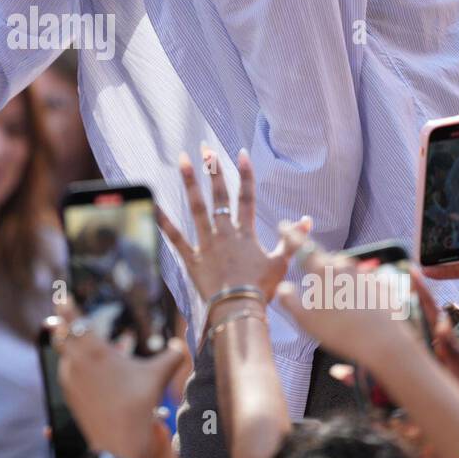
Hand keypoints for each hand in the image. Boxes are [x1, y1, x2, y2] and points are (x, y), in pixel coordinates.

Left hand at [50, 301, 185, 457]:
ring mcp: (70, 380)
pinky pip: (68, 373)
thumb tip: (182, 345)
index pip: (73, 320)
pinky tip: (91, 372)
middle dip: (63, 325)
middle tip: (64, 317)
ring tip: (87, 345)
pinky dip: (77, 367)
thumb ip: (172, 356)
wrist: (121, 442)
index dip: (66, 306)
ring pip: (65, 355)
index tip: (62, 296)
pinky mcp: (69, 396)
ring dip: (73, 347)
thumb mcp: (158, 376)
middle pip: (61, 335)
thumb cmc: (138, 404)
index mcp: (94, 350)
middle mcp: (77, 362)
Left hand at [157, 147, 299, 317]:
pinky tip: (152, 204)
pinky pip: (175, 237)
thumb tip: (306, 220)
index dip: (245, 174)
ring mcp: (206, 243)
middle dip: (213, 170)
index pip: (247, 197)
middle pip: (219, 195)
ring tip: (183, 159)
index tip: (240, 153)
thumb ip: (293, 239)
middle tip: (206, 148)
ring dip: (190, 182)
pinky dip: (163, 221)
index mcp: (246, 233)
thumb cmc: (261, 288)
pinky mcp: (191, 258)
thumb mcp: (281, 263)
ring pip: (197, 207)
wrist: (239, 309)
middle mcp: (225, 232)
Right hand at [277, 246, 421, 364]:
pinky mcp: (379, 285)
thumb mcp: (305, 319)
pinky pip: (361, 281)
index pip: (301, 246)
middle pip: (324, 258)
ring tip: (333, 298)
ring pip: (343, 269)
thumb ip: (289, 300)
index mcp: (322, 270)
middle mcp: (343, 266)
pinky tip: (354, 305)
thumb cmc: (340, 331)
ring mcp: (364, 274)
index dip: (290, 234)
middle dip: (315, 263)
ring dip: (335, 277)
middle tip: (310, 278)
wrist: (383, 342)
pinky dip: (353, 288)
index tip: (284, 225)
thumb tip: (282, 286)